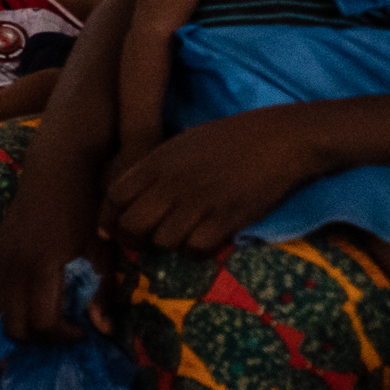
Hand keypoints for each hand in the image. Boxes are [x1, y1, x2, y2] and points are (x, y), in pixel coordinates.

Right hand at [0, 160, 100, 341]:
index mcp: (41, 267)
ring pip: (1, 312)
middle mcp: (13, 267)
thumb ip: (100, 292)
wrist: (57, 170)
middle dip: (41, 338)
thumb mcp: (101, 250)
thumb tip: (103, 330)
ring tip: (52, 316)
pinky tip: (37, 296)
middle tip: (65, 331)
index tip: (85, 332)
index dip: (65, 336)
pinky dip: (14, 304)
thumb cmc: (86, 208)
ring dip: (25, 323)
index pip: (43, 323)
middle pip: (14, 327)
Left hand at [103, 108, 324, 254]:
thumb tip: (137, 194)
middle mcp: (171, 184)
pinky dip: (194, 251)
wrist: (280, 139)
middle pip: (132, 225)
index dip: (109, 217)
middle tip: (144, 241)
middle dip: (133, 238)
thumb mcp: (183, 143)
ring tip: (179, 236)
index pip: (114, 197)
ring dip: (167, 244)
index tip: (113, 228)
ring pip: (162, 241)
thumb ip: (157, 168)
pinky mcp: (225, 220)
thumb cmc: (232, 137)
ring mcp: (198, 203)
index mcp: (157, 162)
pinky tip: (202, 240)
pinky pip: (194, 250)